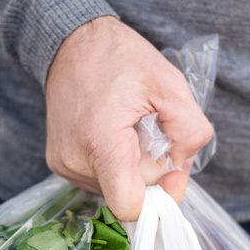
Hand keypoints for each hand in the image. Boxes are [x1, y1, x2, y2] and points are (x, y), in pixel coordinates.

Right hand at [45, 16, 212, 220]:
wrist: (72, 42)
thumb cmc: (119, 58)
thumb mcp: (170, 84)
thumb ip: (190, 130)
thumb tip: (182, 168)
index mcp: (101, 142)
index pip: (129, 207)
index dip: (161, 198)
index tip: (173, 171)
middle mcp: (76, 161)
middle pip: (130, 194)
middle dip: (152, 170)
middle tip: (153, 130)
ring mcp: (64, 165)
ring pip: (115, 188)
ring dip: (133, 167)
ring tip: (130, 128)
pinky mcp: (59, 163)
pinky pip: (100, 179)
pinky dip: (116, 164)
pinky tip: (114, 133)